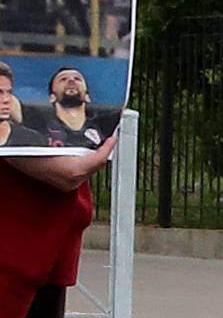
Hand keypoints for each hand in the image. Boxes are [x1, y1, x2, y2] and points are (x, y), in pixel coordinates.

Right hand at [2, 137, 116, 187]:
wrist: (15, 159)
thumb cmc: (31, 149)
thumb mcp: (55, 140)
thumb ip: (75, 139)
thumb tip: (90, 131)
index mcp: (74, 169)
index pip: (100, 158)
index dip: (108, 146)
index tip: (113, 138)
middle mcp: (73, 180)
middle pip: (97, 165)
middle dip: (101, 151)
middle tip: (105, 138)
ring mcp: (68, 185)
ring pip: (89, 169)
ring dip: (92, 157)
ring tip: (93, 143)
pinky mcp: (63, 186)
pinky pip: (80, 173)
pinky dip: (83, 163)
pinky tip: (80, 153)